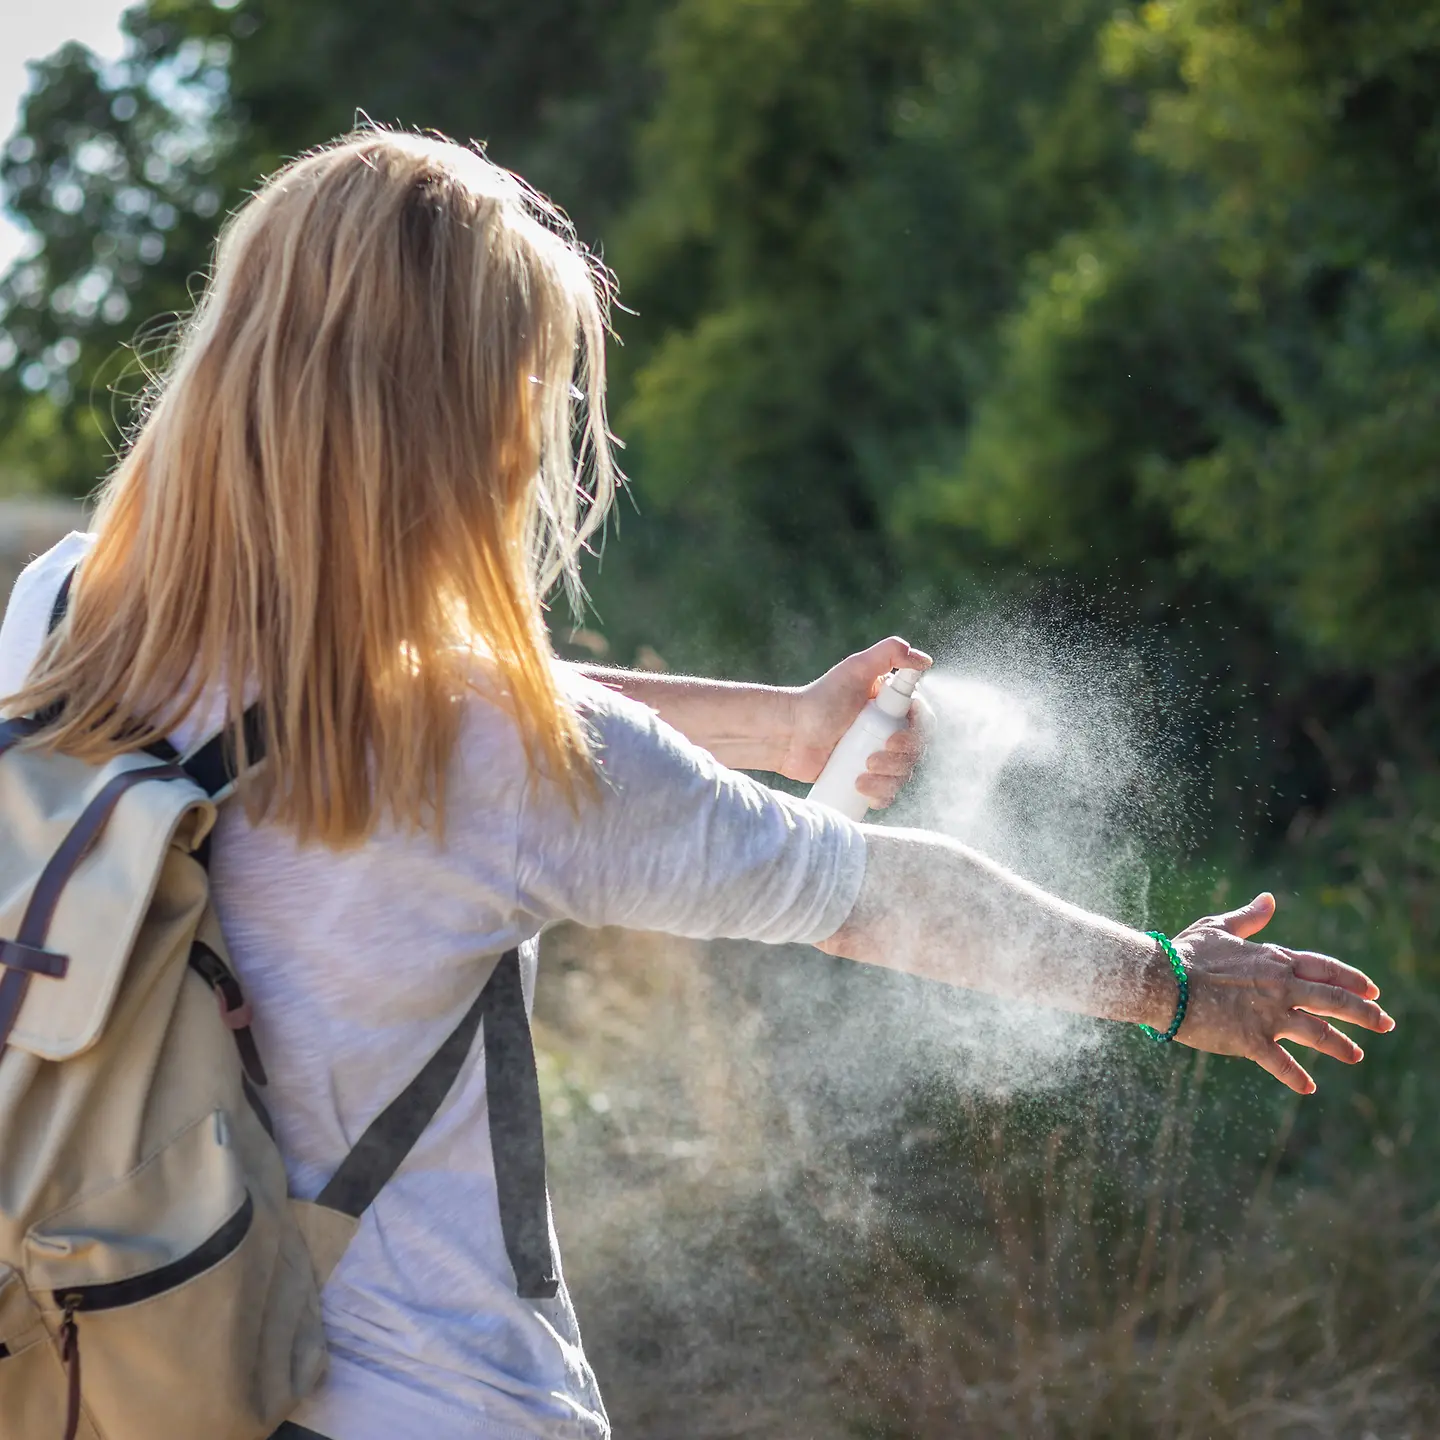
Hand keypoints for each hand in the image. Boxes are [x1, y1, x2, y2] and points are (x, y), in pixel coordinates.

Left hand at [779, 637, 932, 805]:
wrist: (789, 732)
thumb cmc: (820, 698)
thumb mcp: (856, 669)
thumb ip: (890, 653)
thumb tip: (926, 661)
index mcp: (893, 708)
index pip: (923, 724)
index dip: (916, 735)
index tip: (893, 738)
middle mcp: (889, 731)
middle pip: (914, 753)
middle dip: (898, 761)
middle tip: (870, 758)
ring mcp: (877, 757)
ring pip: (902, 776)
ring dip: (888, 781)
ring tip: (860, 775)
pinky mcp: (863, 779)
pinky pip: (885, 794)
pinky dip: (881, 796)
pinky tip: (863, 792)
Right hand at [1169, 892, 1394, 1093]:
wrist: (1162, 979)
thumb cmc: (1187, 953)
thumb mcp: (1219, 928)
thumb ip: (1249, 917)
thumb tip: (1270, 900)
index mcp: (1275, 960)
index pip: (1325, 969)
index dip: (1352, 980)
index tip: (1373, 991)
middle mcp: (1281, 987)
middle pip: (1334, 1001)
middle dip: (1365, 1014)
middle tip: (1386, 1024)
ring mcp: (1269, 1015)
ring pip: (1318, 1033)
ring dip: (1341, 1046)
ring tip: (1357, 1056)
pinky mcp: (1251, 1040)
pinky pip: (1281, 1063)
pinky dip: (1296, 1077)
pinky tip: (1308, 1087)